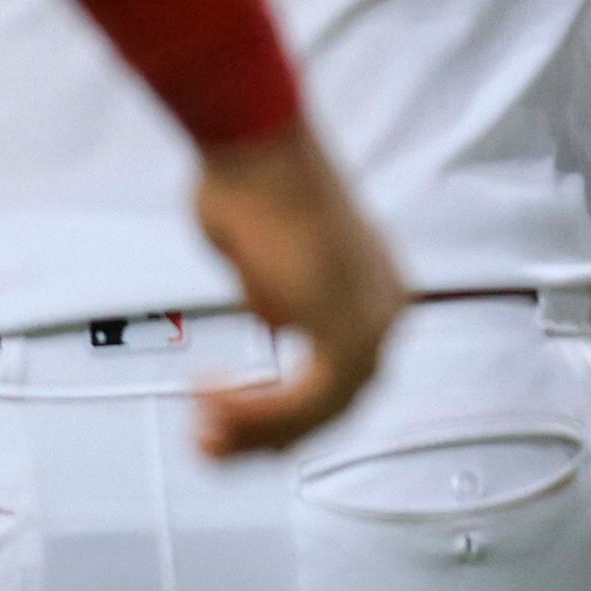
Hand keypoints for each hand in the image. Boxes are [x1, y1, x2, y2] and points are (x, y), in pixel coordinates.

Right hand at [186, 122, 405, 456]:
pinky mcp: (348, 331)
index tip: (226, 415)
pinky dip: (254, 412)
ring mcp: (374, 322)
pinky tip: (210, 402)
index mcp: (377, 287)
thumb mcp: (267, 253)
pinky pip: (303, 401)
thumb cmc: (252, 181)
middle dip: (268, 434)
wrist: (255, 145)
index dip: (283, 408)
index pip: (341, 375)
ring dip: (254, 430)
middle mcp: (388, 308)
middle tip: (209, 445)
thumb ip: (277, 293)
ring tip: (203, 432)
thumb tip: (276, 319)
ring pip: (319, 411)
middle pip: (335, 403)